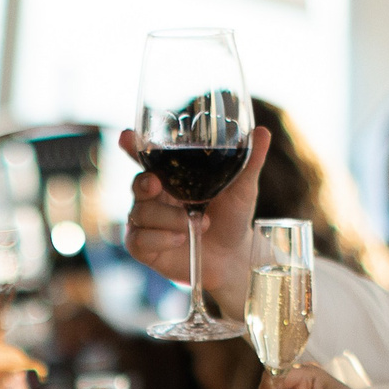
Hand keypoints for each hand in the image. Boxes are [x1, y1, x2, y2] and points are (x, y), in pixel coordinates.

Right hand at [118, 126, 268, 308]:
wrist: (233, 256)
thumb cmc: (234, 218)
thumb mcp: (242, 189)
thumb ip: (248, 161)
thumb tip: (263, 132)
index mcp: (171, 177)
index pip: (146, 157)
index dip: (132, 146)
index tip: (125, 136)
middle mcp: (155, 196)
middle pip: (137, 183)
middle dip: (143, 182)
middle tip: (157, 184)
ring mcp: (147, 222)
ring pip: (140, 213)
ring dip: (168, 218)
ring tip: (199, 224)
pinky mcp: (144, 247)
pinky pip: (138, 239)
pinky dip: (159, 238)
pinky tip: (180, 238)